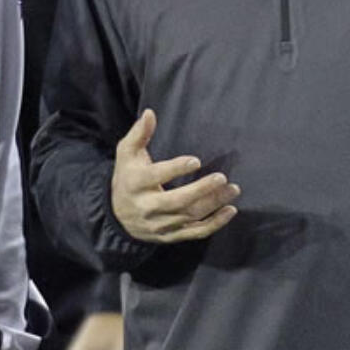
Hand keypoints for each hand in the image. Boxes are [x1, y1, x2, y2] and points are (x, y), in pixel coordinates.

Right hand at [111, 109, 239, 242]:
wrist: (117, 217)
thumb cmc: (127, 177)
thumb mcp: (126, 154)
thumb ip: (139, 134)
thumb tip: (150, 113)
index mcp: (135, 184)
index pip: (155, 177)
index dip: (175, 169)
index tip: (195, 161)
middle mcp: (147, 207)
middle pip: (177, 201)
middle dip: (201, 190)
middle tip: (222, 177)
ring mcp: (159, 224)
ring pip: (189, 216)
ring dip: (213, 204)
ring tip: (232, 190)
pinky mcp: (170, 235)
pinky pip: (195, 233)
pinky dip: (214, 224)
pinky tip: (230, 211)